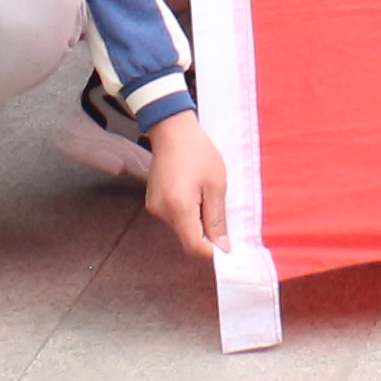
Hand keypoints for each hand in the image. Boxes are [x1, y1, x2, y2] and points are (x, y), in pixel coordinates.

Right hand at [147, 109, 234, 257]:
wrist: (172, 129)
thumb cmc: (198, 152)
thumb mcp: (216, 184)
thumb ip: (217, 218)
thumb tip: (222, 247)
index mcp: (179, 209)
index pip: (194, 247)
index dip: (213, 251)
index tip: (228, 244)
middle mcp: (162, 213)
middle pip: (187, 239)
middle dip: (206, 234)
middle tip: (221, 211)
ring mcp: (154, 207)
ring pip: (181, 228)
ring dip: (197, 221)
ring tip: (207, 195)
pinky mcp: (153, 201)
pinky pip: (174, 217)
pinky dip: (187, 213)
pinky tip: (194, 192)